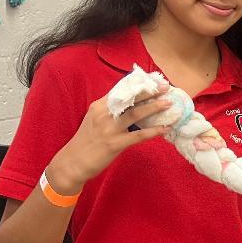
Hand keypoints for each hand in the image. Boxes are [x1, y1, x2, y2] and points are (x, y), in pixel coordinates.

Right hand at [47, 89, 173, 193]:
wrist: (73, 162)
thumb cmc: (87, 140)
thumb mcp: (95, 119)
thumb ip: (111, 110)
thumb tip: (133, 103)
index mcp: (99, 106)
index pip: (121, 90)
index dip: (138, 84)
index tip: (153, 80)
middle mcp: (104, 114)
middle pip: (130, 99)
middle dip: (149, 92)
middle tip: (165, 87)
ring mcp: (109, 129)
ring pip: (135, 114)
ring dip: (154, 107)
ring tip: (168, 103)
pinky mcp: (115, 143)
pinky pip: (138, 135)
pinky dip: (153, 131)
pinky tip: (164, 128)